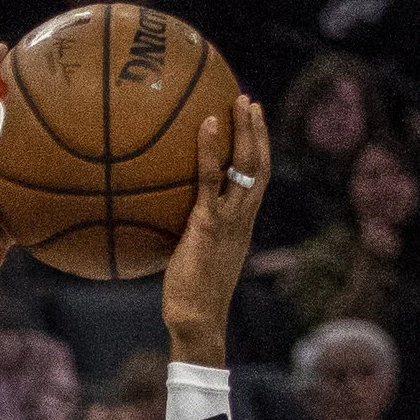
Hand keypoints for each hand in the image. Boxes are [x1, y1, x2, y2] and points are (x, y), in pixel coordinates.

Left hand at [161, 93, 269, 364]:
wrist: (195, 319)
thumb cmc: (188, 297)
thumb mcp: (192, 259)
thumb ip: (187, 236)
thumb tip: (159, 221)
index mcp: (242, 226)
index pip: (257, 182)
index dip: (259, 152)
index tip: (253, 126)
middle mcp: (243, 219)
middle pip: (260, 166)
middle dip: (258, 131)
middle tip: (248, 101)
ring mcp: (230, 220)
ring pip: (248, 166)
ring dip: (246, 130)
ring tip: (237, 100)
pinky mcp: (209, 223)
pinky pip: (212, 178)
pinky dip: (211, 149)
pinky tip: (204, 124)